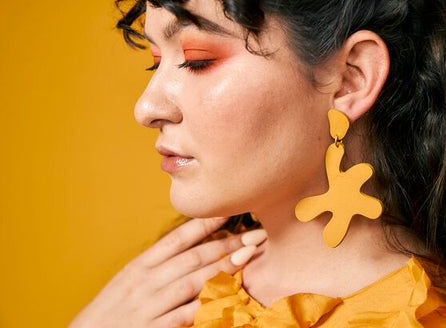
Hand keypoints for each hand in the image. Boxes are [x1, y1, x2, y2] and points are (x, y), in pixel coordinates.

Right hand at [69, 217, 266, 327]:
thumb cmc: (110, 311)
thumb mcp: (129, 280)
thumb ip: (159, 265)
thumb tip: (193, 249)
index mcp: (140, 265)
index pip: (178, 238)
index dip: (206, 222)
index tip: (231, 209)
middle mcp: (145, 281)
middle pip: (194, 257)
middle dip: (228, 244)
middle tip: (256, 234)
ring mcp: (148, 306)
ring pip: (192, 282)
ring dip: (224, 269)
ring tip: (248, 258)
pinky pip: (184, 316)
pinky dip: (206, 305)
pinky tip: (227, 297)